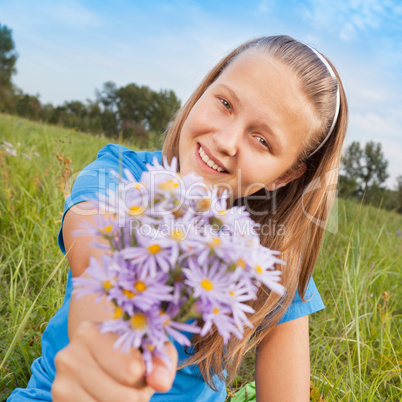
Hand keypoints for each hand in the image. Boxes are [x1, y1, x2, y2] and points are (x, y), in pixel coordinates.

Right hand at [52, 321, 177, 401]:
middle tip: (135, 385)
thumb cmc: (132, 350)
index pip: (131, 371)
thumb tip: (161, 382)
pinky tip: (106, 397)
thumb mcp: (152, 346)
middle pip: (122, 398)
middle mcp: (69, 356)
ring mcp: (60, 384)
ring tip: (121, 389)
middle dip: (137, 397)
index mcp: (90, 333)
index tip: (142, 367)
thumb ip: (162, 361)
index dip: (146, 376)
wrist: (101, 357)